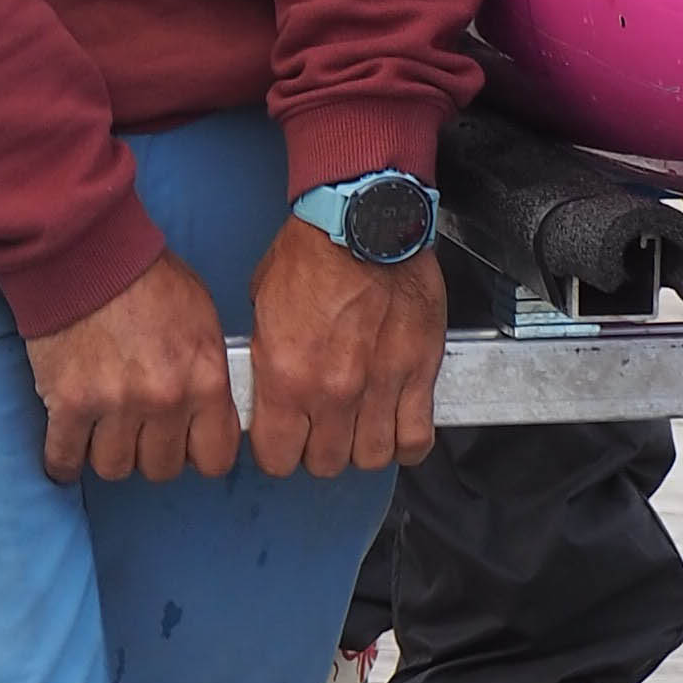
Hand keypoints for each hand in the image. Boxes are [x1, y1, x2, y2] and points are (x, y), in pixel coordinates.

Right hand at [28, 253, 241, 484]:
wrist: (88, 253)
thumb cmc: (148, 280)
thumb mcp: (203, 321)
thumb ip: (208, 373)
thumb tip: (210, 413)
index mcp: (205, 380)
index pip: (215, 458)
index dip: (199, 454)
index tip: (187, 444)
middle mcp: (164, 400)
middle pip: (162, 468)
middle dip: (151, 452)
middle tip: (140, 430)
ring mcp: (115, 406)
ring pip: (115, 468)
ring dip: (109, 453)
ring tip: (103, 431)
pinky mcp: (68, 404)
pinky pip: (65, 459)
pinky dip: (64, 463)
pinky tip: (67, 454)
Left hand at [246, 218, 446, 477]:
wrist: (365, 220)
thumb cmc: (314, 250)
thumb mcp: (263, 304)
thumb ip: (268, 356)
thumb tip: (269, 386)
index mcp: (286, 375)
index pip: (277, 456)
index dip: (277, 452)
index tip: (282, 441)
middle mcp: (332, 391)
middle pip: (325, 463)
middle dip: (318, 451)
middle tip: (320, 430)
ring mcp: (380, 386)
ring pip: (371, 458)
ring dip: (362, 448)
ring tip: (358, 429)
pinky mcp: (419, 372)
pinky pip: (416, 438)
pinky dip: (407, 444)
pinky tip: (396, 430)